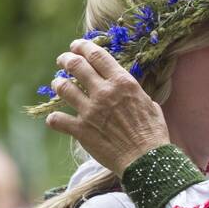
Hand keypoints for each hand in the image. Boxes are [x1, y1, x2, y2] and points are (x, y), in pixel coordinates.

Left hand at [45, 39, 169, 175]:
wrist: (147, 161)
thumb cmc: (153, 134)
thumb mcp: (150, 105)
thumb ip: (134, 93)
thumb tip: (129, 88)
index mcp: (123, 83)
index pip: (96, 55)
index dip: (82, 47)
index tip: (76, 46)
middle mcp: (104, 93)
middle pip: (76, 65)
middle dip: (66, 59)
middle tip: (63, 61)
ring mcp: (90, 111)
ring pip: (63, 87)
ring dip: (58, 84)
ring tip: (59, 85)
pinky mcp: (81, 130)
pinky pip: (57, 120)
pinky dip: (54, 119)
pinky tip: (56, 119)